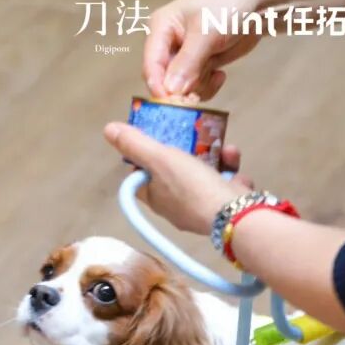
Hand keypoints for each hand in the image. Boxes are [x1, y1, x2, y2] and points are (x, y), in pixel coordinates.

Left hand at [104, 122, 252, 235]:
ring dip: (216, 157)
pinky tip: (235, 165)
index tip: (158, 139)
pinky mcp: (225, 208)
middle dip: (190, 151)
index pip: (141, 176)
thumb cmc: (191, 187)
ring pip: (205, 176)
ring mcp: (201, 208)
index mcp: (154, 197)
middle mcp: (175, 206)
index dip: (146, 157)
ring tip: (225, 149)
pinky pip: (225, 184)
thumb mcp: (159, 159)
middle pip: (175, 173)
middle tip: (197, 137)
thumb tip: (108, 129)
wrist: (236, 216)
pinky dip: (232, 172)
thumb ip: (135, 144)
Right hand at [144, 0, 266, 97]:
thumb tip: (170, 90)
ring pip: (180, 87)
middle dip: (180, 88)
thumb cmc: (228, 5)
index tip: (170, 101)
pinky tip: (220, 75)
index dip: (158, 85)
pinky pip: (195, 87)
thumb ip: (187, 62)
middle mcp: (168, 45)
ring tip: (215, 74)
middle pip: (163, 79)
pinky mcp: (199, 66)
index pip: (151, 63)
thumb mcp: (206, 32)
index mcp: (161, 29)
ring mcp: (183, 57)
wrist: (258, 2)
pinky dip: (207, 87)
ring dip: (198, 86)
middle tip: (196, 94)